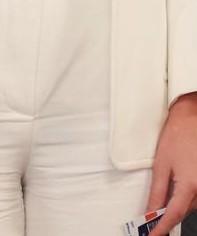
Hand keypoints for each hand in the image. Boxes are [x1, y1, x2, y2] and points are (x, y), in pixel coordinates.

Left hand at [146, 92, 196, 235]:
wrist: (192, 118)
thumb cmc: (177, 136)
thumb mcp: (162, 165)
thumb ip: (157, 192)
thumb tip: (150, 211)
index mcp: (190, 186)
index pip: (173, 216)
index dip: (161, 229)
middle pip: (183, 212)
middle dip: (168, 219)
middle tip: (152, 226)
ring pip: (191, 206)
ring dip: (177, 208)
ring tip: (161, 209)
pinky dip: (186, 199)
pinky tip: (177, 195)